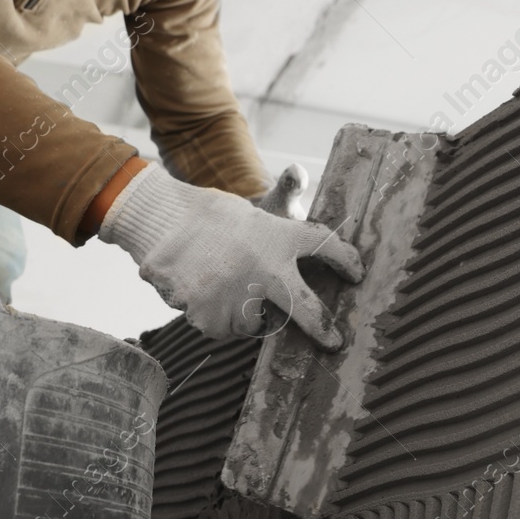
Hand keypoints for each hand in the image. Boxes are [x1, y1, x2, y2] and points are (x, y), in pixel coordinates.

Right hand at [100, 163, 362, 348]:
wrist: (161, 219)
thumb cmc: (213, 217)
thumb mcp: (254, 211)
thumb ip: (284, 205)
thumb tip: (297, 177)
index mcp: (280, 238)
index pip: (324, 246)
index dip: (345, 260)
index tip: (358, 272)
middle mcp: (265, 271)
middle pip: (306, 310)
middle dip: (323, 327)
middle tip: (335, 341)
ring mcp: (238, 297)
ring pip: (253, 324)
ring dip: (246, 313)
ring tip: (226, 286)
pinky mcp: (211, 317)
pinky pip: (221, 327)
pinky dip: (214, 314)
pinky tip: (202, 290)